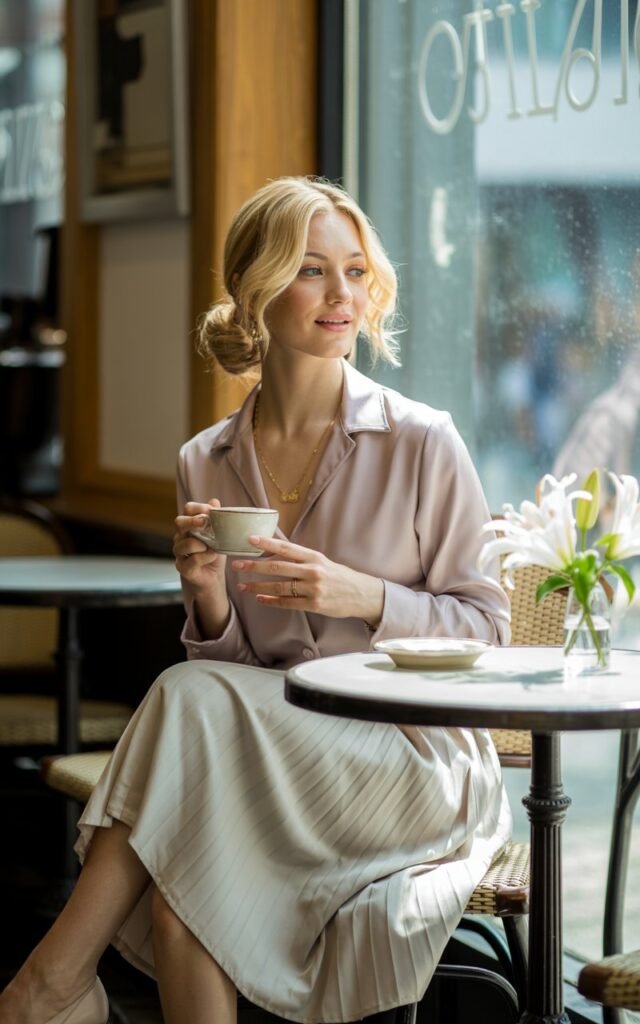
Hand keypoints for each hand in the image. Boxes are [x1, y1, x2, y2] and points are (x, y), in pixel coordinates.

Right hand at [173, 498, 226, 593]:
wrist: (213, 578)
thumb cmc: (213, 554)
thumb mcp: (219, 535)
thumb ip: (216, 519)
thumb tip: (214, 501)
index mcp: (189, 526)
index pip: (187, 510)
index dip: (199, 507)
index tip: (211, 510)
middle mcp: (180, 537)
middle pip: (179, 522)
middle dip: (193, 521)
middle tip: (206, 522)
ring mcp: (180, 553)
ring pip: (185, 543)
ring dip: (202, 544)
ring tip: (213, 547)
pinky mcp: (183, 568)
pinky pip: (193, 560)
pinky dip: (206, 557)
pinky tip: (212, 555)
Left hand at [232, 536, 383, 623]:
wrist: (362, 594)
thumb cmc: (339, 576)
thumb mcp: (322, 561)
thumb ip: (301, 558)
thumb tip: (274, 552)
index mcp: (314, 557)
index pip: (286, 547)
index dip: (266, 542)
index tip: (249, 539)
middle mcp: (313, 571)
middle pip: (277, 567)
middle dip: (254, 566)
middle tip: (237, 564)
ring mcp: (313, 589)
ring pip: (279, 586)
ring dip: (258, 586)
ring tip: (242, 586)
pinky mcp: (314, 605)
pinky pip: (288, 603)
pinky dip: (272, 601)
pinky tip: (260, 599)